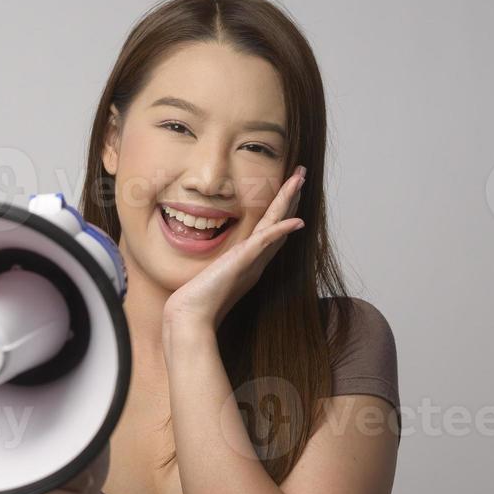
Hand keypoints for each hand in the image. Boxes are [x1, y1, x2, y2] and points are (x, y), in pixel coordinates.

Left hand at [162, 165, 305, 333]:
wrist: (192, 318)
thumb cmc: (197, 302)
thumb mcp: (211, 276)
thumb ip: (219, 267)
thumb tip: (215, 263)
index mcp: (249, 262)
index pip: (269, 230)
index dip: (281, 210)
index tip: (287, 190)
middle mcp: (256, 261)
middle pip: (279, 223)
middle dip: (290, 198)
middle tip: (301, 174)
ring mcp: (252, 261)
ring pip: (276, 225)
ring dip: (289, 201)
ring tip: (300, 178)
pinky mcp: (243, 262)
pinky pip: (265, 242)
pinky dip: (281, 230)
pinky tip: (296, 219)